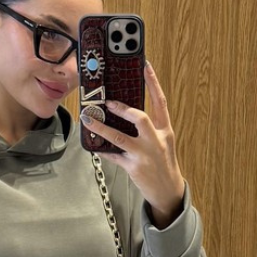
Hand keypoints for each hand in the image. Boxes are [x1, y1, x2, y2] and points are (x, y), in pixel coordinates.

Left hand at [85, 59, 186, 225]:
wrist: (168, 190)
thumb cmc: (162, 163)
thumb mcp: (162, 142)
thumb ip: (149, 127)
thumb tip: (125, 112)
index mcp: (164, 130)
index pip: (160, 101)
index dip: (153, 82)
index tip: (145, 65)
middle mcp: (156, 140)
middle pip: (141, 118)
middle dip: (123, 109)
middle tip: (108, 102)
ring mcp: (144, 154)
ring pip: (120, 137)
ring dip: (101, 128)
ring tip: (88, 119)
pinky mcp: (134, 167)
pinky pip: (114, 156)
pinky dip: (102, 150)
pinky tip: (93, 146)